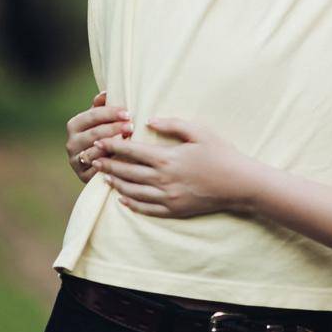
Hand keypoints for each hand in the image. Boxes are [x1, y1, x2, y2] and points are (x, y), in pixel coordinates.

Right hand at [65, 90, 131, 184]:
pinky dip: (110, 163)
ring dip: (113, 146)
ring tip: (130, 141)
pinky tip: (124, 158)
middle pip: (94, 134)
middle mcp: (71, 143)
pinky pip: (98, 169)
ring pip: (95, 152)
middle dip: (114, 129)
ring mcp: (76, 160)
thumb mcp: (101, 119)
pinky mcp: (83, 176)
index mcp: (74, 125)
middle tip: (131, 126)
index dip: (110, 113)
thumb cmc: (103, 133)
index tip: (127, 112)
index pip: (92, 116)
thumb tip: (105, 93)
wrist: (98, 163)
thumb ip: (102, 106)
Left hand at [95, 117, 254, 217]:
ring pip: (133, 192)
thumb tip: (150, 120)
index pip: (131, 152)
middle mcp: (162, 180)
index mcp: (166, 158)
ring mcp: (167, 198)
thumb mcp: (199, 131)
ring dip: (116, 184)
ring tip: (105, 178)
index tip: (100, 142)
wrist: (239, 184)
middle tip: (93, 160)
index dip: (113, 146)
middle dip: (108, 165)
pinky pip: (146, 209)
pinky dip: (131, 204)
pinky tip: (123, 199)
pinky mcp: (174, 210)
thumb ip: (173, 124)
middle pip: (127, 173)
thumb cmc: (221, 153)